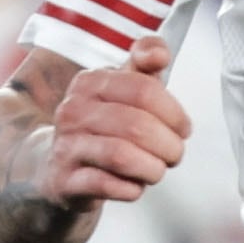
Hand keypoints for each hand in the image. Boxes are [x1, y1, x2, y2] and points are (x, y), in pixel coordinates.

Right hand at [36, 36, 191, 206]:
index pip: (144, 90)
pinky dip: (132, 189)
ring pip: (122, 156)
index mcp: (90, 82)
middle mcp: (73, 111)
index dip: (174, 113)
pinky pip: (109, 186)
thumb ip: (146, 66)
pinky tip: (134, 185)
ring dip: (152, 168)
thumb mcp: (123, 91)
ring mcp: (66, 147)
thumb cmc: (103, 127)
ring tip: (157, 170)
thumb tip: (159, 53)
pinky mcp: (65, 181)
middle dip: (168, 145)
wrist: (60, 168)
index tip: (183, 128)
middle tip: (174, 154)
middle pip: (137, 126)